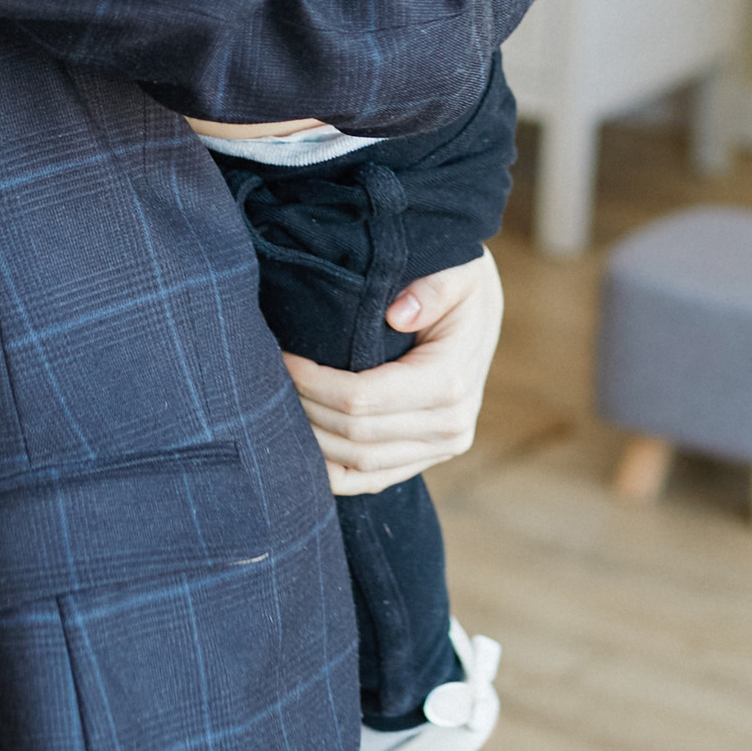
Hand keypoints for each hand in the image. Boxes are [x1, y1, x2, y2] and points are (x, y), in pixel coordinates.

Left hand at [281, 249, 504, 495]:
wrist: (482, 308)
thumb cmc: (459, 284)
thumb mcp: (456, 271)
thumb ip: (431, 289)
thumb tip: (398, 314)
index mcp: (450, 382)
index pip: (362, 398)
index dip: (313, 383)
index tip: (281, 358)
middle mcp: (451, 425)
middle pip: (354, 434)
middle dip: (305, 408)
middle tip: (269, 379)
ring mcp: (443, 448)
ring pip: (359, 463)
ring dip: (313, 440)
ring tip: (279, 407)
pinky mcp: (429, 457)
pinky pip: (373, 479)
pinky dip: (333, 471)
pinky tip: (302, 449)